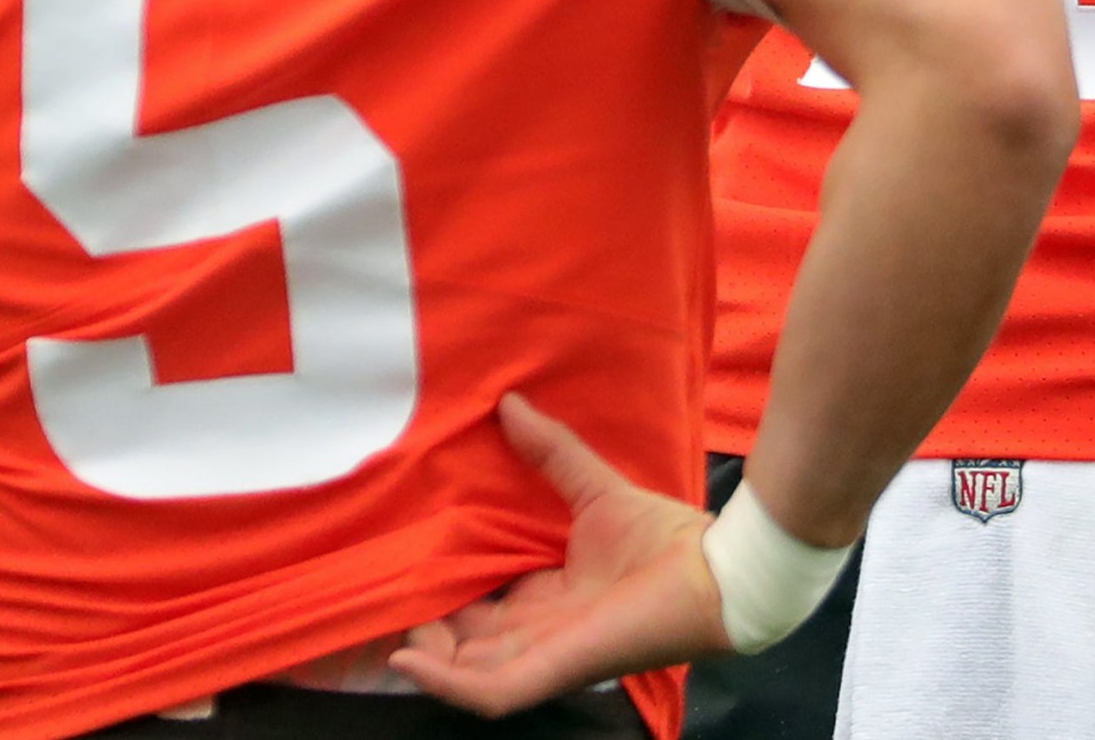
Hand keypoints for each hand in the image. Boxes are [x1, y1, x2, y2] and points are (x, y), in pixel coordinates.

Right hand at [391, 393, 727, 715]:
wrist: (714, 568)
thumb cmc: (662, 534)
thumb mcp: (592, 486)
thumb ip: (551, 451)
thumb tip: (508, 402)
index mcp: (546, 599)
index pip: (481, 606)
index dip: (442, 594)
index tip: (404, 566)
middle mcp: (540, 633)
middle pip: (465, 644)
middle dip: (422, 630)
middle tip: (380, 601)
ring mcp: (546, 656)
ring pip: (466, 672)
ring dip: (425, 657)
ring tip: (385, 631)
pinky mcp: (556, 668)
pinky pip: (490, 692)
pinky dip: (446, 683)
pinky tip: (408, 661)